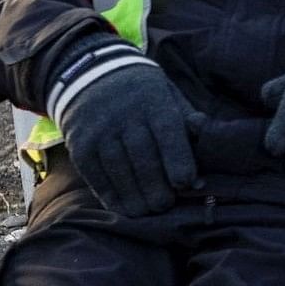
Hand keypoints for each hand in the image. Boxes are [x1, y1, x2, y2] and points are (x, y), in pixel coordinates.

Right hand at [61, 58, 199, 215]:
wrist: (91, 73)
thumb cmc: (143, 92)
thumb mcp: (168, 94)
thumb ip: (187, 122)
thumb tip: (204, 155)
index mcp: (153, 100)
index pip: (167, 132)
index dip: (177, 160)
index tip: (185, 183)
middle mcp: (124, 115)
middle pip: (143, 157)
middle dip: (156, 187)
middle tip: (166, 205)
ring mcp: (99, 130)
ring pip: (119, 170)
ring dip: (134, 196)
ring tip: (147, 212)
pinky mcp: (80, 145)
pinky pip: (95, 175)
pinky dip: (110, 195)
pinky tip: (123, 208)